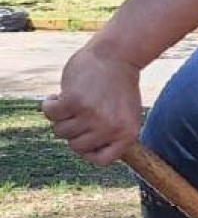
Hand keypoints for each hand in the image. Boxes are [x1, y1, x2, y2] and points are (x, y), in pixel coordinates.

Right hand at [42, 45, 143, 165]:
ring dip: (60, 117)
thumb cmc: (118, 87)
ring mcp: (93, 116)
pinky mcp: (74, 101)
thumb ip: (110, 135)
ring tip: (70, 102)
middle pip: (76, 146)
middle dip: (72, 131)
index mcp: (127, 135)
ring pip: (61, 131)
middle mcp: (111, 129)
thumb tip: (86, 153)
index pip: (101, 160)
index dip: (88, 151)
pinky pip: (50, 114)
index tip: (83, 137)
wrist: (117, 57)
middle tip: (77, 114)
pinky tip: (57, 96)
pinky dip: (49, 104)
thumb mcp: (125, 116)